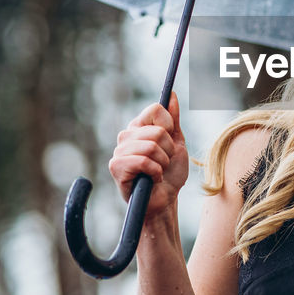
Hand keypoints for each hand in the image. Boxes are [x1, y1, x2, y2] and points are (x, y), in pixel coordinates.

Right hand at [108, 93, 188, 218]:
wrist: (166, 200)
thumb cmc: (170, 173)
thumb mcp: (177, 143)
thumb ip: (173, 120)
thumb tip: (171, 95)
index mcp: (139, 127)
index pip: (156, 109)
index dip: (169, 125)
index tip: (170, 141)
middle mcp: (126, 136)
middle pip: (157, 130)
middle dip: (168, 150)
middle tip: (164, 162)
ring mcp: (119, 151)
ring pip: (151, 146)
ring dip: (163, 163)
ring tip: (158, 171)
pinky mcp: (116, 167)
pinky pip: (143, 162)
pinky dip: (155, 172)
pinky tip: (152, 179)